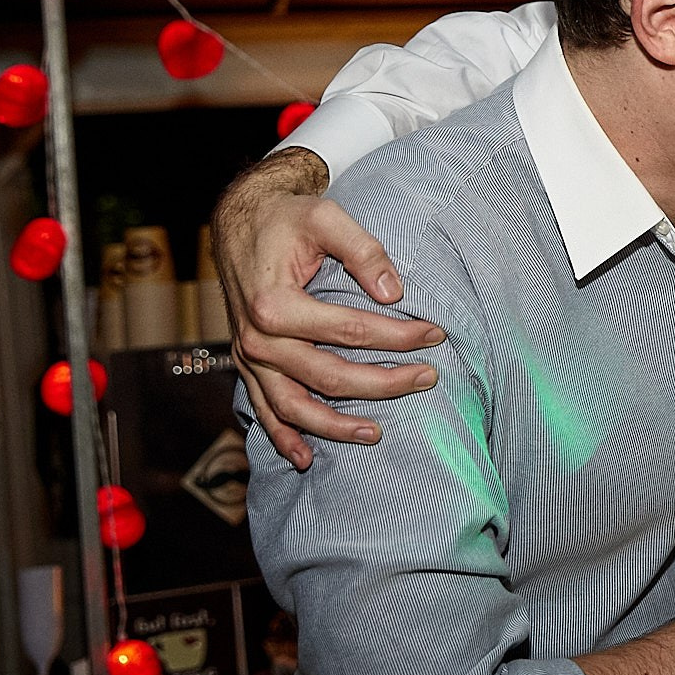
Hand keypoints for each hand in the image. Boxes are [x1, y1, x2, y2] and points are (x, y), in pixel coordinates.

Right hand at [215, 148, 443, 470]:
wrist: (239, 221)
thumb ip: (363, 250)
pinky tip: (305, 457)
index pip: (351, 331)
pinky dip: (282, 436)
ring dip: (336, 425)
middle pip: (330, 375)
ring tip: (376, 434)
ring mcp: (249, 357)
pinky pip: (263, 409)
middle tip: (428, 378)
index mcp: (276, 305)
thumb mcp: (326, 217)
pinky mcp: (248, 364)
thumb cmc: (286, 219)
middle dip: (384, 383)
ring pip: (296, 406)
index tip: (435, 334)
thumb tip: (394, 293)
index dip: (398, 336)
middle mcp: (258, 338)